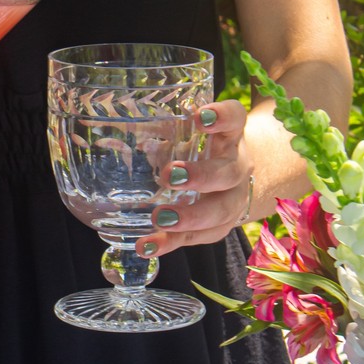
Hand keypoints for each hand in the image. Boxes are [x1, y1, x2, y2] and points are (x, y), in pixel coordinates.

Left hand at [137, 100, 253, 257]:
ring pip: (220, 211)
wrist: (235, 177)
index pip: (235, 118)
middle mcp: (237, 166)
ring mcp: (234, 198)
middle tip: (170, 175)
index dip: (222, 117)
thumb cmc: (203, 146)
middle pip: (227, 172)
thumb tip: (126, 129)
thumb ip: (164, 128)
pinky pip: (200, 237)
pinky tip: (147, 246)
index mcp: (230, 135)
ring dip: (190, 217)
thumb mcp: (191, 132)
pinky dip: (172, 243)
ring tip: (158, 219)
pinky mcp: (220, 226)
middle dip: (201, 176)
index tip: (200, 117)